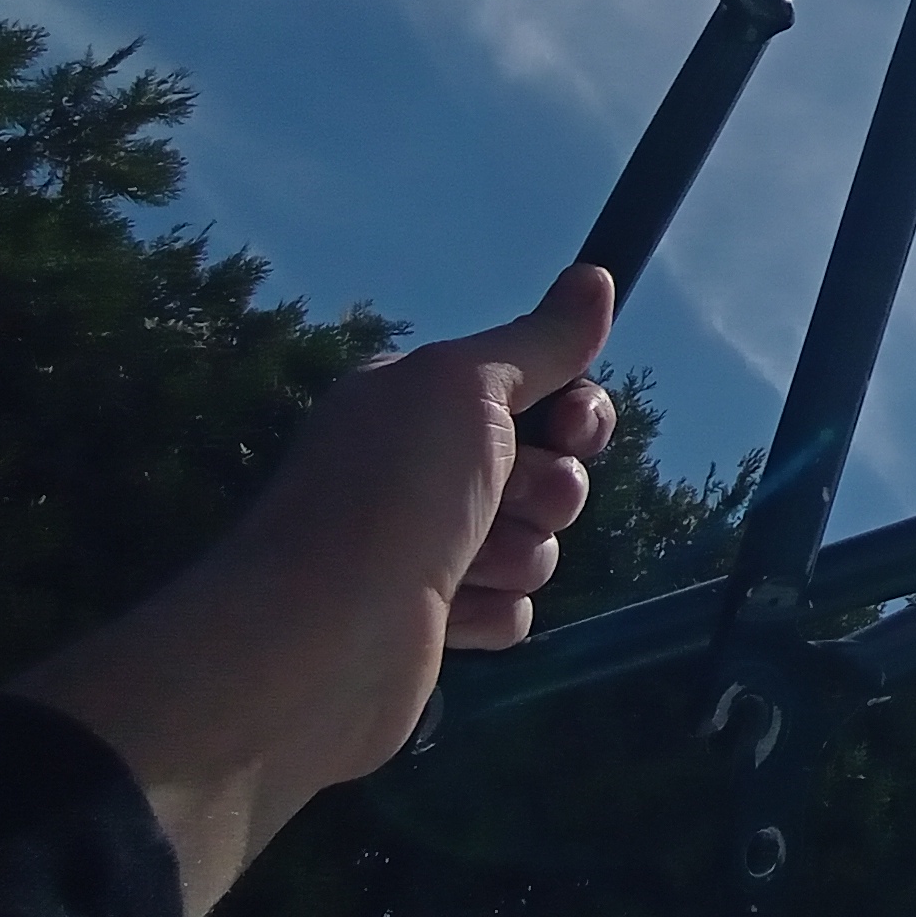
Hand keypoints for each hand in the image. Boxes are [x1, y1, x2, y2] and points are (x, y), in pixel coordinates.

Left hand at [9, 264, 617, 916]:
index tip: (574, 426)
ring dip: (517, 553)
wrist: (319, 641)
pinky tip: (449, 615)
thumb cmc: (391, 494)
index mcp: (418, 400)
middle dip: (548, 488)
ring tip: (464, 566)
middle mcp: (418, 467)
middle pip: (548, 467)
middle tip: (511, 499)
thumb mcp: (467, 387)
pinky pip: (511, 606)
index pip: (536, 389)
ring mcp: (425, 548)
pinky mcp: (435, 622)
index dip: (573, 410)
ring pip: (535, 541)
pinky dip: (491, 610)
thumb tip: (596, 275)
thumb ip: (539, 340)